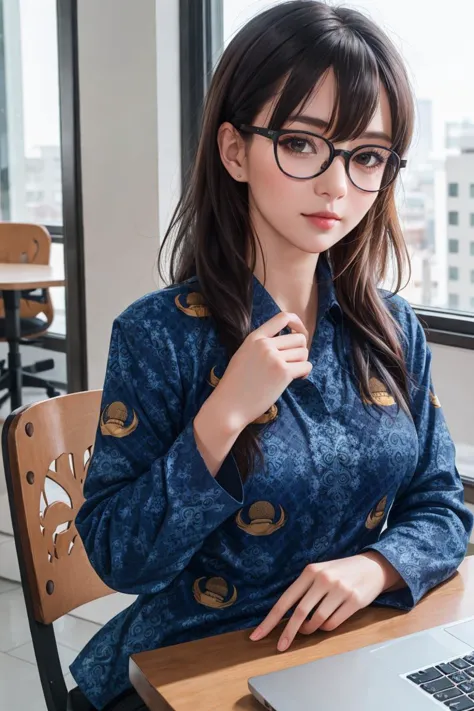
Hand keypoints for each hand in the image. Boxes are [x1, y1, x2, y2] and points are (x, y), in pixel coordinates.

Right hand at [210, 311, 311, 433]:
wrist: (229, 406)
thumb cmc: (236, 385)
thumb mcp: (243, 355)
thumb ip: (261, 346)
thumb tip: (287, 341)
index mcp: (254, 338)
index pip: (283, 317)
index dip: (297, 323)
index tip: (299, 333)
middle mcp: (265, 345)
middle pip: (299, 338)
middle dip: (300, 351)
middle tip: (292, 363)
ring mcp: (274, 358)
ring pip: (304, 352)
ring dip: (301, 363)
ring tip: (290, 373)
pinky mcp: (282, 373)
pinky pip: (306, 366)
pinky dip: (304, 373)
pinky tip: (295, 379)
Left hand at [249, 552, 401, 651]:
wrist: (372, 567)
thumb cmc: (340, 572)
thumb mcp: (320, 572)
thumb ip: (304, 590)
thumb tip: (285, 617)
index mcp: (310, 571)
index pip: (285, 600)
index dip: (271, 620)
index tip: (258, 636)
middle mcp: (323, 579)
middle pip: (300, 613)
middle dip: (288, 633)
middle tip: (281, 647)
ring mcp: (339, 590)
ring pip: (317, 621)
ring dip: (310, 629)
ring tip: (311, 627)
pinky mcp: (354, 601)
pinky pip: (333, 623)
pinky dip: (326, 628)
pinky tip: (327, 621)